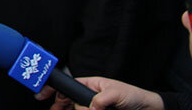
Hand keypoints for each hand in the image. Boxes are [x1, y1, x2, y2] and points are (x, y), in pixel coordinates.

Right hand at [36, 77, 162, 109]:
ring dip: (67, 109)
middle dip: (57, 105)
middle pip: (68, 100)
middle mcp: (90, 96)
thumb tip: (89, 107)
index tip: (42, 94)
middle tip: (50, 109)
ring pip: (75, 109)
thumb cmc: (133, 96)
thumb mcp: (117, 94)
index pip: (69, 86)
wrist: (148, 109)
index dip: (54, 89)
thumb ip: (101, 99)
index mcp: (91, 85)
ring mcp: (94, 107)